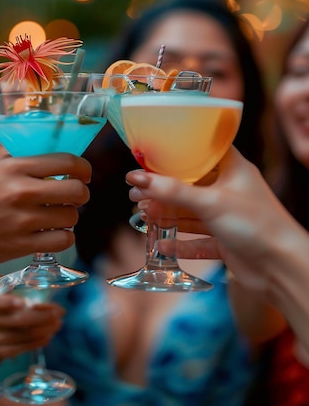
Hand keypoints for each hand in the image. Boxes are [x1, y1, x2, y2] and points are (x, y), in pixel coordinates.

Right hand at [0, 153, 90, 265]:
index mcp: (16, 166)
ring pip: (71, 217)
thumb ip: (26, 161)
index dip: (84, 169)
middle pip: (77, 191)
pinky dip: (63, 237)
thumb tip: (58, 157)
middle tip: (74, 196)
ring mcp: (22, 220)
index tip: (84, 174)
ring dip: (69, 217)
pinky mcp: (20, 245)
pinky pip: (62, 240)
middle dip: (81, 193)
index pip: (68, 162)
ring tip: (57, 215)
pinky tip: (52, 233)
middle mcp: (21, 191)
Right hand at [0, 290, 64, 358]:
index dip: (7, 302)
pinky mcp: (0, 353)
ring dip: (45, 329)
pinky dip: (38, 341)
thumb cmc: (2, 310)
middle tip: (60, 312)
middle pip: (18, 320)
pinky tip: (48, 336)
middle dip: (43, 316)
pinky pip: (23, 347)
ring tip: (58, 323)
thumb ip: (21, 295)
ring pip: (24, 334)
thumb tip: (45, 301)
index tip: (22, 302)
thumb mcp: (6, 297)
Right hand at [126, 147, 303, 291]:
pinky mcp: (227, 241)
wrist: (282, 267)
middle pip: (191, 184)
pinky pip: (198, 240)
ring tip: (142, 213)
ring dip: (169, 215)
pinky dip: (181, 242)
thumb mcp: (210, 202)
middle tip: (137, 191)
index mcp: (233, 168)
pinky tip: (161, 243)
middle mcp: (230, 189)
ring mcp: (228, 216)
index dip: (175, 153)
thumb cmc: (256, 224)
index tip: (149, 156)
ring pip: (192, 213)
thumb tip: (137, 178)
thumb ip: (172, 191)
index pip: (200, 151)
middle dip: (164, 189)